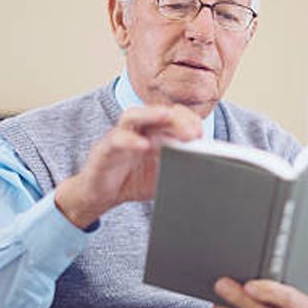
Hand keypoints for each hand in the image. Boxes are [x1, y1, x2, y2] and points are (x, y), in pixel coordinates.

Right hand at [55, 105, 201, 226]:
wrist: (101, 195)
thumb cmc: (133, 180)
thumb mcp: (163, 175)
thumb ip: (181, 167)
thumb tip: (206, 169)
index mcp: (155, 132)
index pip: (174, 116)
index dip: (189, 121)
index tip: (202, 135)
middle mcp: (138, 129)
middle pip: (157, 112)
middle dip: (177, 118)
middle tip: (193, 133)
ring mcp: (120, 136)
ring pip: (132, 115)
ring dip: (150, 114)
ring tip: (166, 116)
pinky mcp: (104, 150)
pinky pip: (116, 140)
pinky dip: (130, 141)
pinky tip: (143, 146)